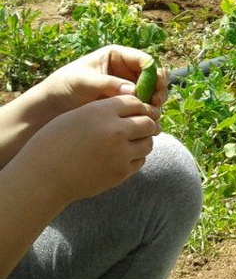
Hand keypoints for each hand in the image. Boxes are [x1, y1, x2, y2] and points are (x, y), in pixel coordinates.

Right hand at [17, 95, 160, 203]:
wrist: (44, 175)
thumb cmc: (55, 142)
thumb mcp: (76, 116)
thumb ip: (103, 111)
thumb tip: (132, 108)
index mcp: (101, 111)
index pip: (135, 102)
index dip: (140, 106)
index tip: (141, 111)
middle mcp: (115, 130)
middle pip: (148, 122)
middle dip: (148, 123)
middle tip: (145, 126)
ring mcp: (121, 153)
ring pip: (148, 143)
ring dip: (144, 141)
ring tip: (134, 141)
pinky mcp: (122, 172)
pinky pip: (140, 161)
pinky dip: (136, 157)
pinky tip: (124, 156)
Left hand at [28, 45, 168, 118]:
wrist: (55, 104)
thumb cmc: (66, 86)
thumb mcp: (84, 81)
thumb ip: (108, 84)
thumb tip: (133, 90)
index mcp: (117, 55)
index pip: (144, 60)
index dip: (154, 72)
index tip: (156, 87)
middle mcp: (127, 69)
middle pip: (154, 76)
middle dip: (159, 88)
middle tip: (156, 102)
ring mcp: (129, 85)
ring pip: (153, 91)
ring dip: (156, 101)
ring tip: (152, 112)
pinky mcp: (128, 101)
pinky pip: (145, 104)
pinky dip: (149, 111)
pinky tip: (147, 118)